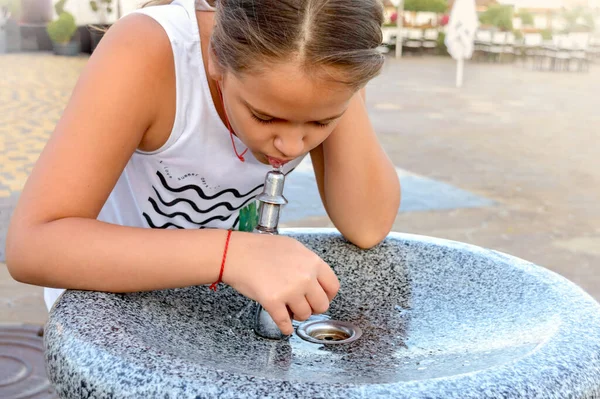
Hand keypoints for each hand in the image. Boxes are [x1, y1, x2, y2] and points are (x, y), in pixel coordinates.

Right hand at [223, 232, 339, 334]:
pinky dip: (286, 328)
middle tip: (302, 304)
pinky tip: (284, 327)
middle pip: (321, 305)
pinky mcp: (273, 302)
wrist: (237, 253)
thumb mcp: (293, 248)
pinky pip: (285, 323)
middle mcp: (305, 277)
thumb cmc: (261, 248)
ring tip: (289, 309)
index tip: (319, 298)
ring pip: (304, 315)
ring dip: (297, 315)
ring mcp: (290, 290)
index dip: (327, 296)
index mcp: (312, 262)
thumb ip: (308, 264)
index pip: (333, 286)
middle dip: (312, 307)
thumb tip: (316, 280)